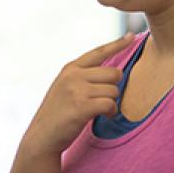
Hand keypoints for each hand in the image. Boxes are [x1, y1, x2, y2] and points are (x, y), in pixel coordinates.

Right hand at [20, 33, 134, 157]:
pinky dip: (110, 112)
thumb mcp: (65, 87)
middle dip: (113, 88)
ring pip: (113, 90)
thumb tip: (113, 72)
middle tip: (102, 99)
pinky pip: (110, 104)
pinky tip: (103, 116)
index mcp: (70, 68)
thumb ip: (83, 76)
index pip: (98, 52)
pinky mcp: (82, 106)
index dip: (117, 44)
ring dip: (111, 103)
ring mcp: (77, 90)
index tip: (131, 36)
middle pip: (113, 73)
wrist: (42, 136)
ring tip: (100, 110)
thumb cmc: (57, 113)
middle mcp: (73, 75)